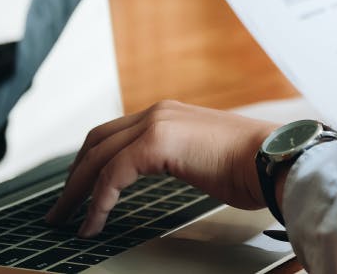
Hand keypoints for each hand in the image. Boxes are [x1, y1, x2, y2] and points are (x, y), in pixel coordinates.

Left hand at [44, 100, 279, 237]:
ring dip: (76, 192)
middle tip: (62, 207)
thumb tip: (183, 173)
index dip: (92, 163)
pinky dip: (97, 203)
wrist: (274, 160)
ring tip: (66, 220)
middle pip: (98, 141)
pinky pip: (111, 176)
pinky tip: (93, 224)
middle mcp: (159, 112)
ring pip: (97, 157)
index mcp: (171, 114)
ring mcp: (157, 123)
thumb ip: (186, 159)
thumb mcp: (209, 158)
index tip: (81, 189)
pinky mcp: (156, 143)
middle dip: (75, 176)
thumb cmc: (253, 167)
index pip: (116, 134)